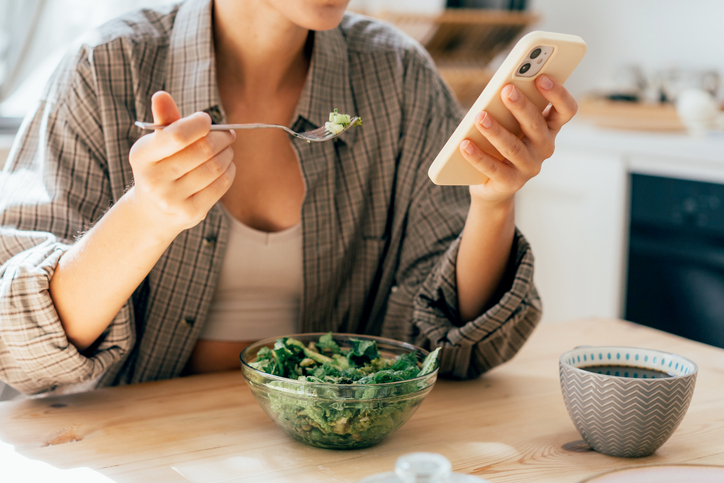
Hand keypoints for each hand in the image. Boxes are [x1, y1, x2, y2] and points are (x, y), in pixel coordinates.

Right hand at [127, 91, 235, 237]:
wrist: (154, 212)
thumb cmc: (160, 167)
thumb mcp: (156, 144)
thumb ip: (164, 120)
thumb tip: (161, 95)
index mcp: (142, 156)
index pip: (177, 135)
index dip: (198, 124)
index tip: (206, 120)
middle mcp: (154, 179)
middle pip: (203, 150)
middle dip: (221, 138)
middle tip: (228, 134)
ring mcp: (172, 199)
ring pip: (215, 167)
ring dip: (228, 154)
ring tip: (227, 149)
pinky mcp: (191, 213)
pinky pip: (221, 185)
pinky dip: (229, 170)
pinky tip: (226, 166)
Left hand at [459, 75, 577, 204]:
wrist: (493, 185)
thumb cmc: (501, 143)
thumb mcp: (509, 123)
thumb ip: (510, 106)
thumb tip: (499, 88)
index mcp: (549, 128)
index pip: (566, 110)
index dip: (558, 94)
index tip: (542, 78)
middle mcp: (544, 148)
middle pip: (536, 125)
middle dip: (521, 106)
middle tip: (506, 90)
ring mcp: (529, 167)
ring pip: (513, 147)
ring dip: (495, 131)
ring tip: (480, 117)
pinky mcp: (511, 183)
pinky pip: (493, 168)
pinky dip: (477, 156)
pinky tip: (465, 145)